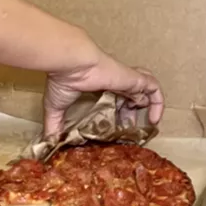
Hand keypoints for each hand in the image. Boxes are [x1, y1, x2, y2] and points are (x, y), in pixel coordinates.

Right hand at [43, 52, 163, 136]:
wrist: (72, 63)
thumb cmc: (64, 80)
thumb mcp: (56, 107)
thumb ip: (53, 125)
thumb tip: (47, 142)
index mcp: (97, 84)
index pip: (113, 96)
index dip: (116, 111)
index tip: (114, 128)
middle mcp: (114, 80)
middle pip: (130, 94)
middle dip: (132, 111)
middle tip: (128, 130)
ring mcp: (125, 79)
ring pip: (144, 89)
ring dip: (147, 106)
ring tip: (147, 124)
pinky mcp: (135, 79)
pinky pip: (154, 90)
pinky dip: (158, 104)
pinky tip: (154, 120)